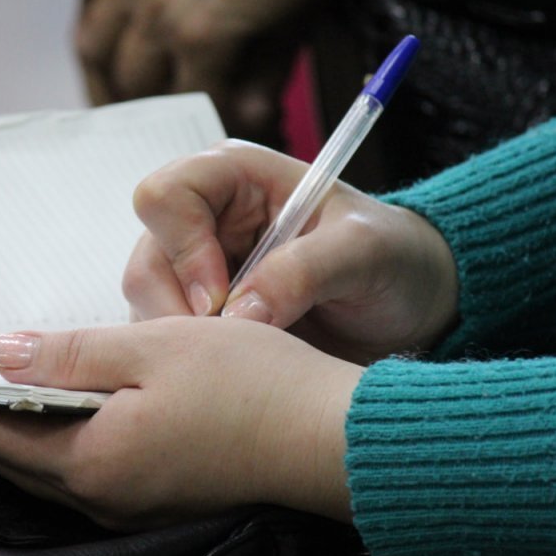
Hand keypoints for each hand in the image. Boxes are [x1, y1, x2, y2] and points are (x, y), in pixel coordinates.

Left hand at [0, 317, 361, 529]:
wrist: (329, 440)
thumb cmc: (252, 384)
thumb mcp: (155, 349)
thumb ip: (72, 354)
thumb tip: (3, 356)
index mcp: (93, 457)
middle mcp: (104, 493)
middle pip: (12, 461)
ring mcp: (132, 503)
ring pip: (45, 472)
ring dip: (4, 444)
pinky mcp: (159, 498)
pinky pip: (82, 477)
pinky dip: (49, 451)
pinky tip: (51, 430)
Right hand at [74, 0, 359, 141]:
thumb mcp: (294, 26)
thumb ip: (263, 80)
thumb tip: (247, 120)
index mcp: (201, 36)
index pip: (188, 108)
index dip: (199, 127)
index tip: (208, 135)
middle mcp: (155, 8)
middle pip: (132, 87)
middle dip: (147, 114)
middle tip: (160, 127)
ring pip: (95, 46)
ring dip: (104, 79)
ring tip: (117, 98)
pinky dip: (93, 12)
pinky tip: (107, 31)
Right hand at [123, 140, 458, 363]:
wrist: (408, 310)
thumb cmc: (393, 259)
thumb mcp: (366, 252)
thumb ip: (304, 270)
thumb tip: (238, 313)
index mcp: (234, 179)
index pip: (165, 197)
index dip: (183, 248)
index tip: (220, 299)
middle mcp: (203, 222)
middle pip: (147, 262)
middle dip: (179, 313)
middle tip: (231, 348)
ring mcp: (194, 274)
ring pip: (148, 311)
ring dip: (186, 346)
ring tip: (249, 362)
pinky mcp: (197, 320)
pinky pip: (165, 345)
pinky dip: (191, 366)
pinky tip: (239, 375)